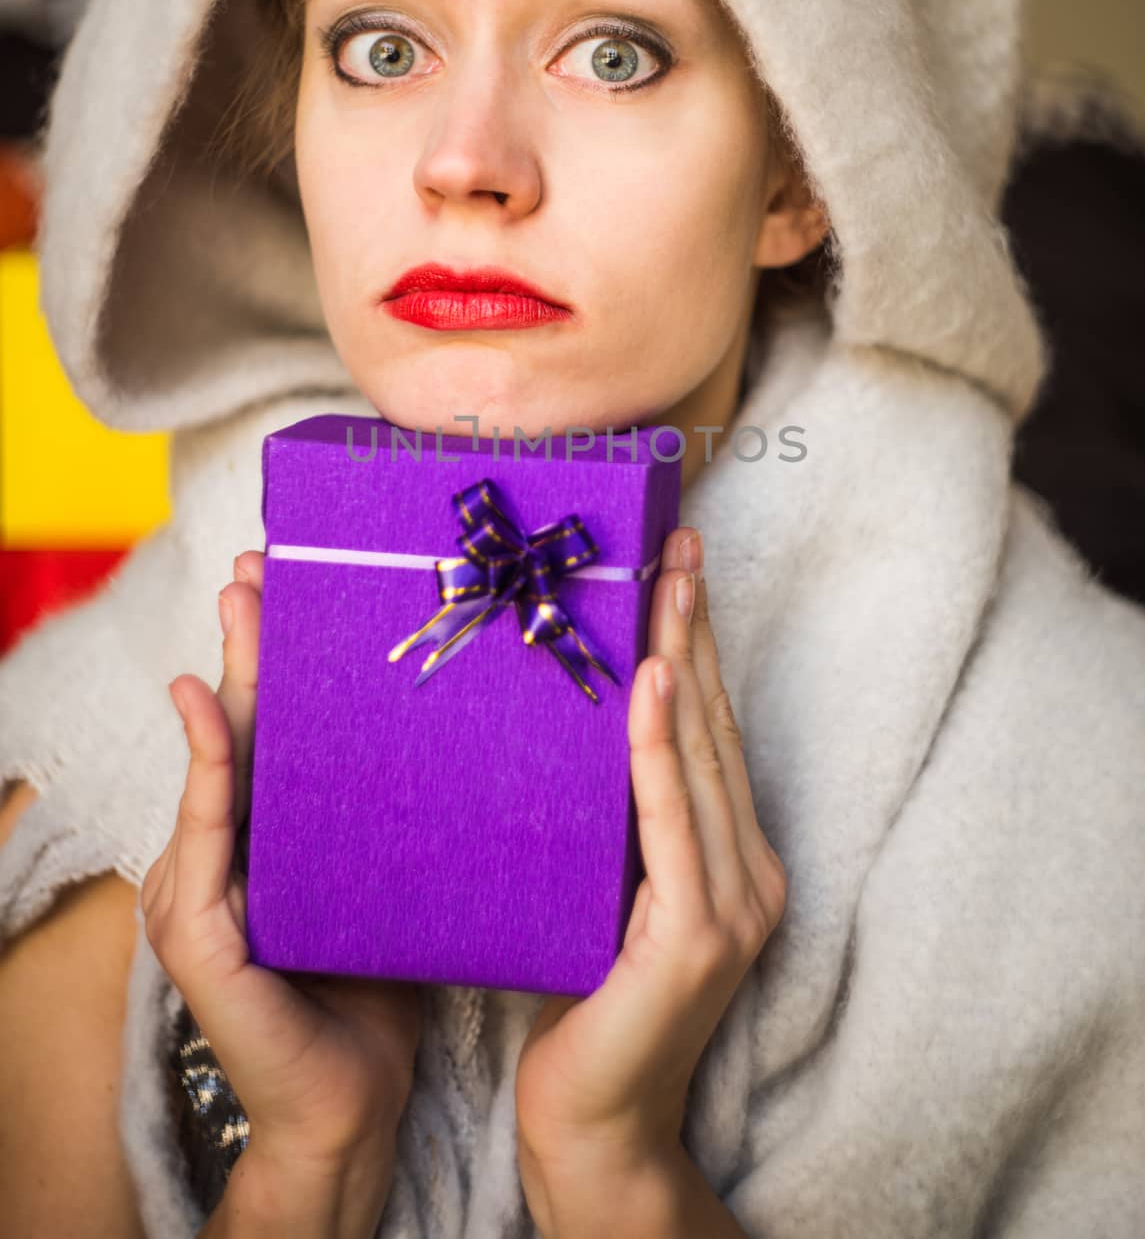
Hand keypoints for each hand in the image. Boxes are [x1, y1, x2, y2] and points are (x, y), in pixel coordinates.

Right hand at [141, 550, 423, 1193]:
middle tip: (258, 563)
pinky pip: (205, 833)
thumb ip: (403, 807)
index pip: (283, 729)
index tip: (302, 577)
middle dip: (249, 643)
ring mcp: (202, 886)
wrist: (356, 1101)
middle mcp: (231, 849)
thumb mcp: (397, 874)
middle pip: (245, 727)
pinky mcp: (199, 930)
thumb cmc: (386, 982)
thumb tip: (474, 721)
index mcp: (279, 834)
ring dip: (225, 678)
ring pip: (219, 763)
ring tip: (237, 604)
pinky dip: (208, 765)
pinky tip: (210, 707)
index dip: (287, 655)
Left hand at [514, 526, 786, 1187]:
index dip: (697, 645)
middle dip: (695, 628)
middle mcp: (749, 873)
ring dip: (683, 660)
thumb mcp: (601, 884)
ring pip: (701, 757)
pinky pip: (672, 818)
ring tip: (666, 582)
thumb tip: (569, 716)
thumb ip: (613, 815)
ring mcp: (733, 905)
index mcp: (731, 859)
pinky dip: (661, 746)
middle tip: (677, 543)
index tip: (676, 568)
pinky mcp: (696, 936)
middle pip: (714, 727)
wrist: (591, 1119)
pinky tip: (653, 682)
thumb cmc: (579, 996)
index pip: (709, 732)